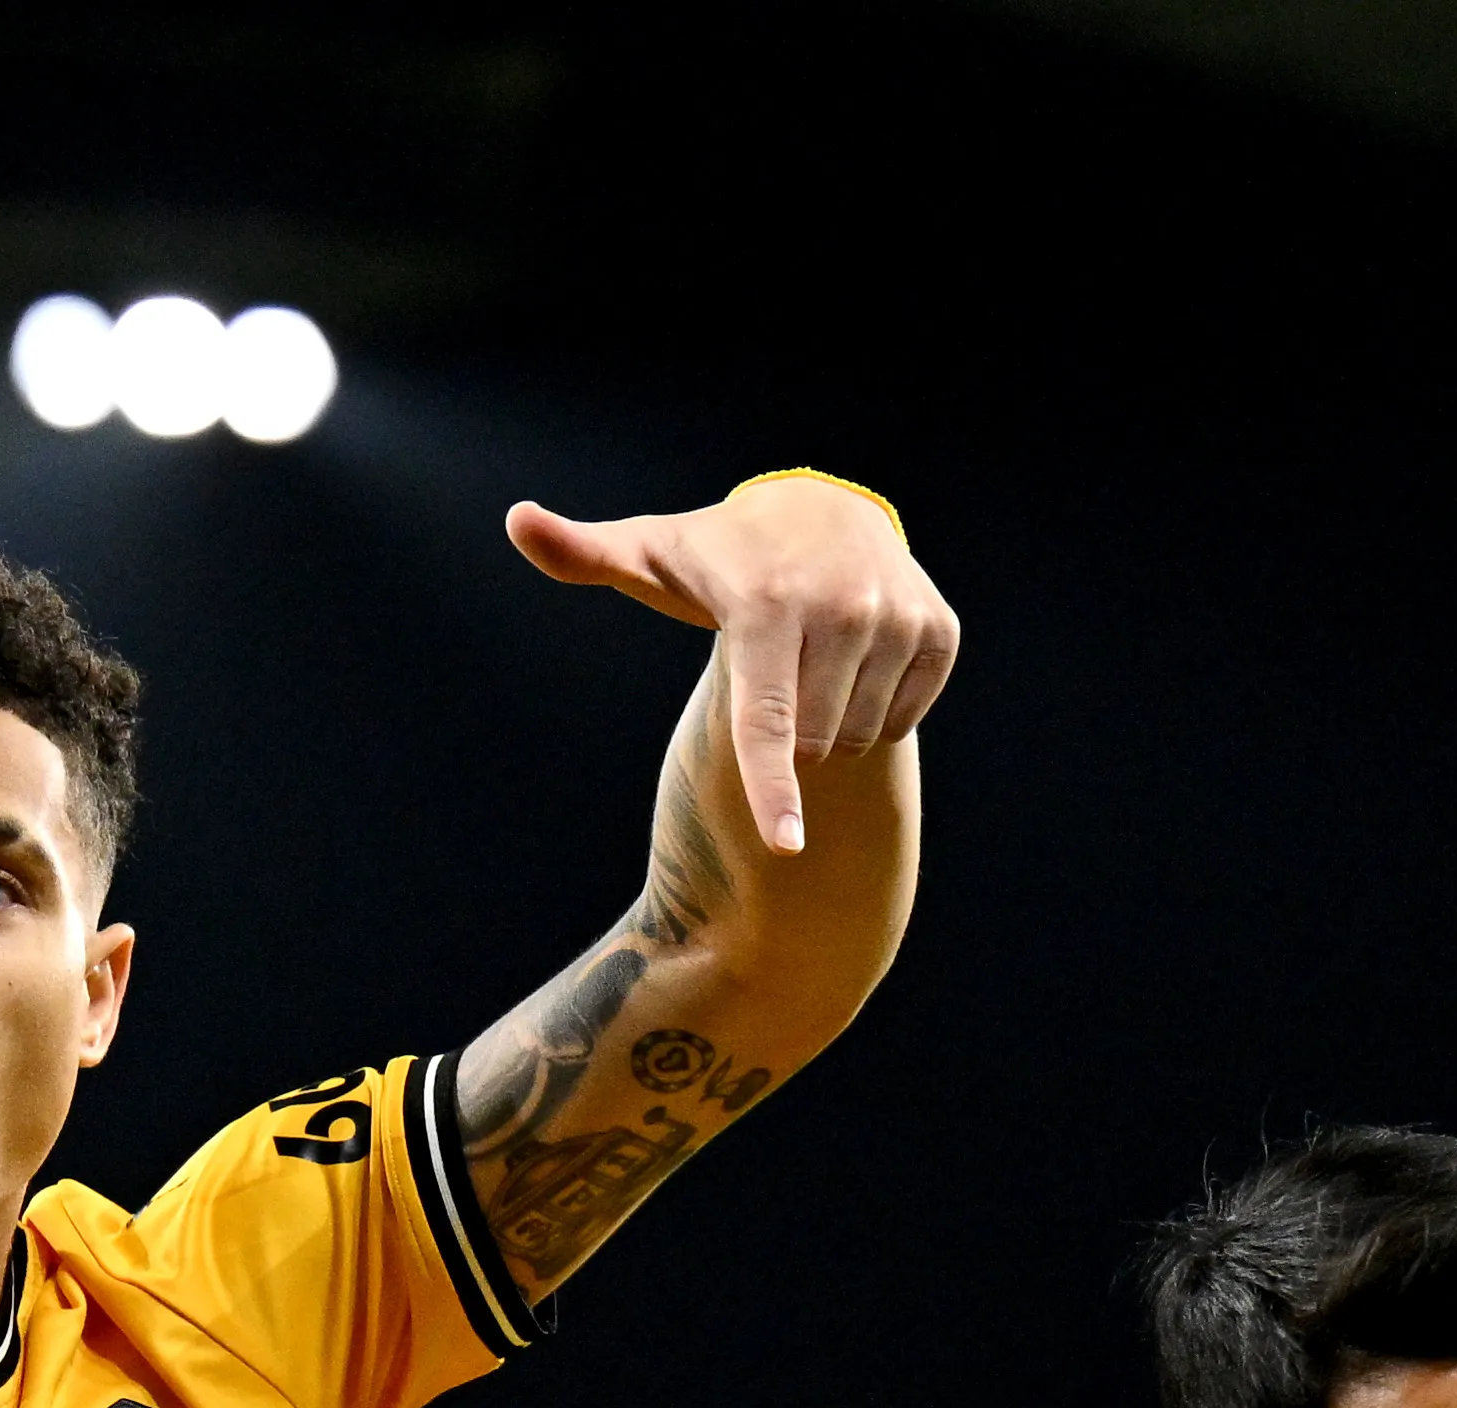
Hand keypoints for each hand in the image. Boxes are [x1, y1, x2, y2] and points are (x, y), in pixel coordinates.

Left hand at [509, 479, 957, 852]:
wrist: (824, 513)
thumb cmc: (718, 558)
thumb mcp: (651, 556)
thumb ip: (580, 553)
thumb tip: (517, 522)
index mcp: (767, 604)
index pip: (767, 718)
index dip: (772, 787)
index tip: (783, 846)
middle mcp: (843, 607)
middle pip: (810, 743)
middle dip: (783, 741)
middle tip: (767, 682)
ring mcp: (899, 618)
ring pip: (855, 737)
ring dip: (826, 730)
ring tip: (806, 670)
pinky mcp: (939, 632)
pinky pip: (901, 720)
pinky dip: (871, 714)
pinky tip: (850, 666)